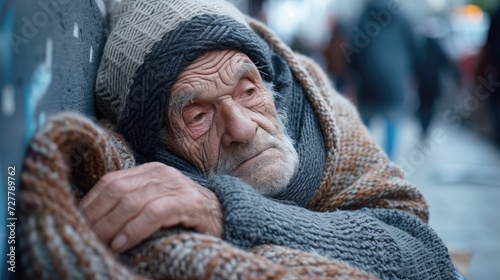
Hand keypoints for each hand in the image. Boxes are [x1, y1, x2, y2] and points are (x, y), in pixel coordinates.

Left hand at [79, 162, 222, 251]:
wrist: (224, 217)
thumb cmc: (183, 216)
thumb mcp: (154, 204)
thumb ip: (130, 205)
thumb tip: (93, 221)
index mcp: (149, 171)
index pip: (110, 181)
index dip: (90, 203)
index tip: (75, 223)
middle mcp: (161, 173)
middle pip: (117, 190)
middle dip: (96, 216)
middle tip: (84, 237)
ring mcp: (175, 186)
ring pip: (132, 201)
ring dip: (110, 226)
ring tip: (100, 244)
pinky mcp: (188, 203)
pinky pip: (154, 213)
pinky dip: (134, 230)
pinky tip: (122, 244)